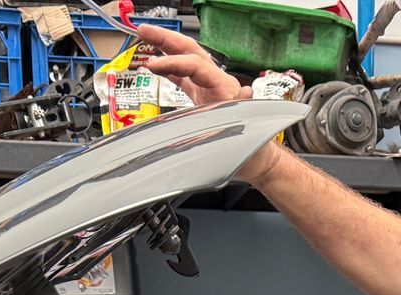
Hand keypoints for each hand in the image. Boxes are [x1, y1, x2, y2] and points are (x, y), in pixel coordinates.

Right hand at [133, 25, 283, 184]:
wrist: (256, 158)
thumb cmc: (253, 146)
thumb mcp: (248, 127)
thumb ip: (243, 108)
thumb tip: (246, 91)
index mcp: (224, 87)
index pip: (195, 66)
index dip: (174, 63)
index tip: (153, 65)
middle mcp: (215, 82)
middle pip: (189, 51)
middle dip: (166, 39)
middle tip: (144, 30)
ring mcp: (208, 89)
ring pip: (185, 61)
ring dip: (165, 48)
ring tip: (144, 37)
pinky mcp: (202, 98)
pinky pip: (184, 77)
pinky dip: (169, 69)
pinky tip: (155, 66)